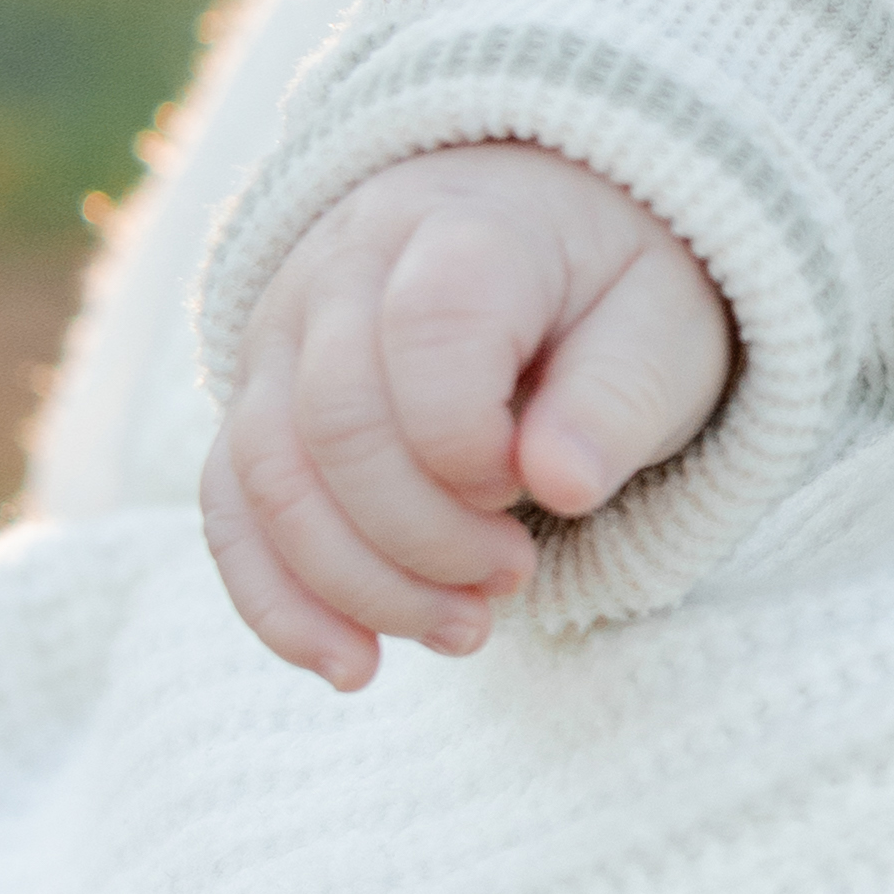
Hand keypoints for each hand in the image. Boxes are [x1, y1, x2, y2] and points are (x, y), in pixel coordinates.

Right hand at [199, 150, 741, 690]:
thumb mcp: (663, 327)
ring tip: (466, 632)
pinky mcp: (256, 402)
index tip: (550, 485)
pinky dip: (279, 602)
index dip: (477, 445)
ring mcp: (283, 333)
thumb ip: (619, 400)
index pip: (428, 336)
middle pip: (335, 422)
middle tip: (516, 578)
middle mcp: (346, 266)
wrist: (543, 228)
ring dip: (360, 585)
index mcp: (463, 229)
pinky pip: (230, 509)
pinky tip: (354, 665)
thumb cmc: (611, 289)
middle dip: (426, 538)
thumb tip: (563, 484)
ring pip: (267, 475)